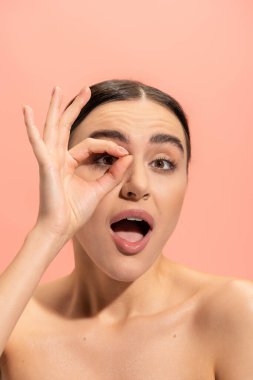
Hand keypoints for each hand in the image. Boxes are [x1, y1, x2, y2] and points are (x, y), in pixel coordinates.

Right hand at [23, 86, 131, 241]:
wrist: (61, 228)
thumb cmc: (75, 211)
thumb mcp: (100, 189)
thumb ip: (113, 173)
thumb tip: (128, 157)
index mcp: (70, 163)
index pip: (91, 144)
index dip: (109, 146)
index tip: (125, 152)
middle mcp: (58, 158)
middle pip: (66, 126)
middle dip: (76, 107)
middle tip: (85, 89)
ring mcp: (50, 160)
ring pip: (53, 128)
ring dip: (55, 108)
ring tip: (57, 90)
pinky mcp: (46, 166)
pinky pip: (38, 144)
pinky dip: (31, 128)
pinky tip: (27, 111)